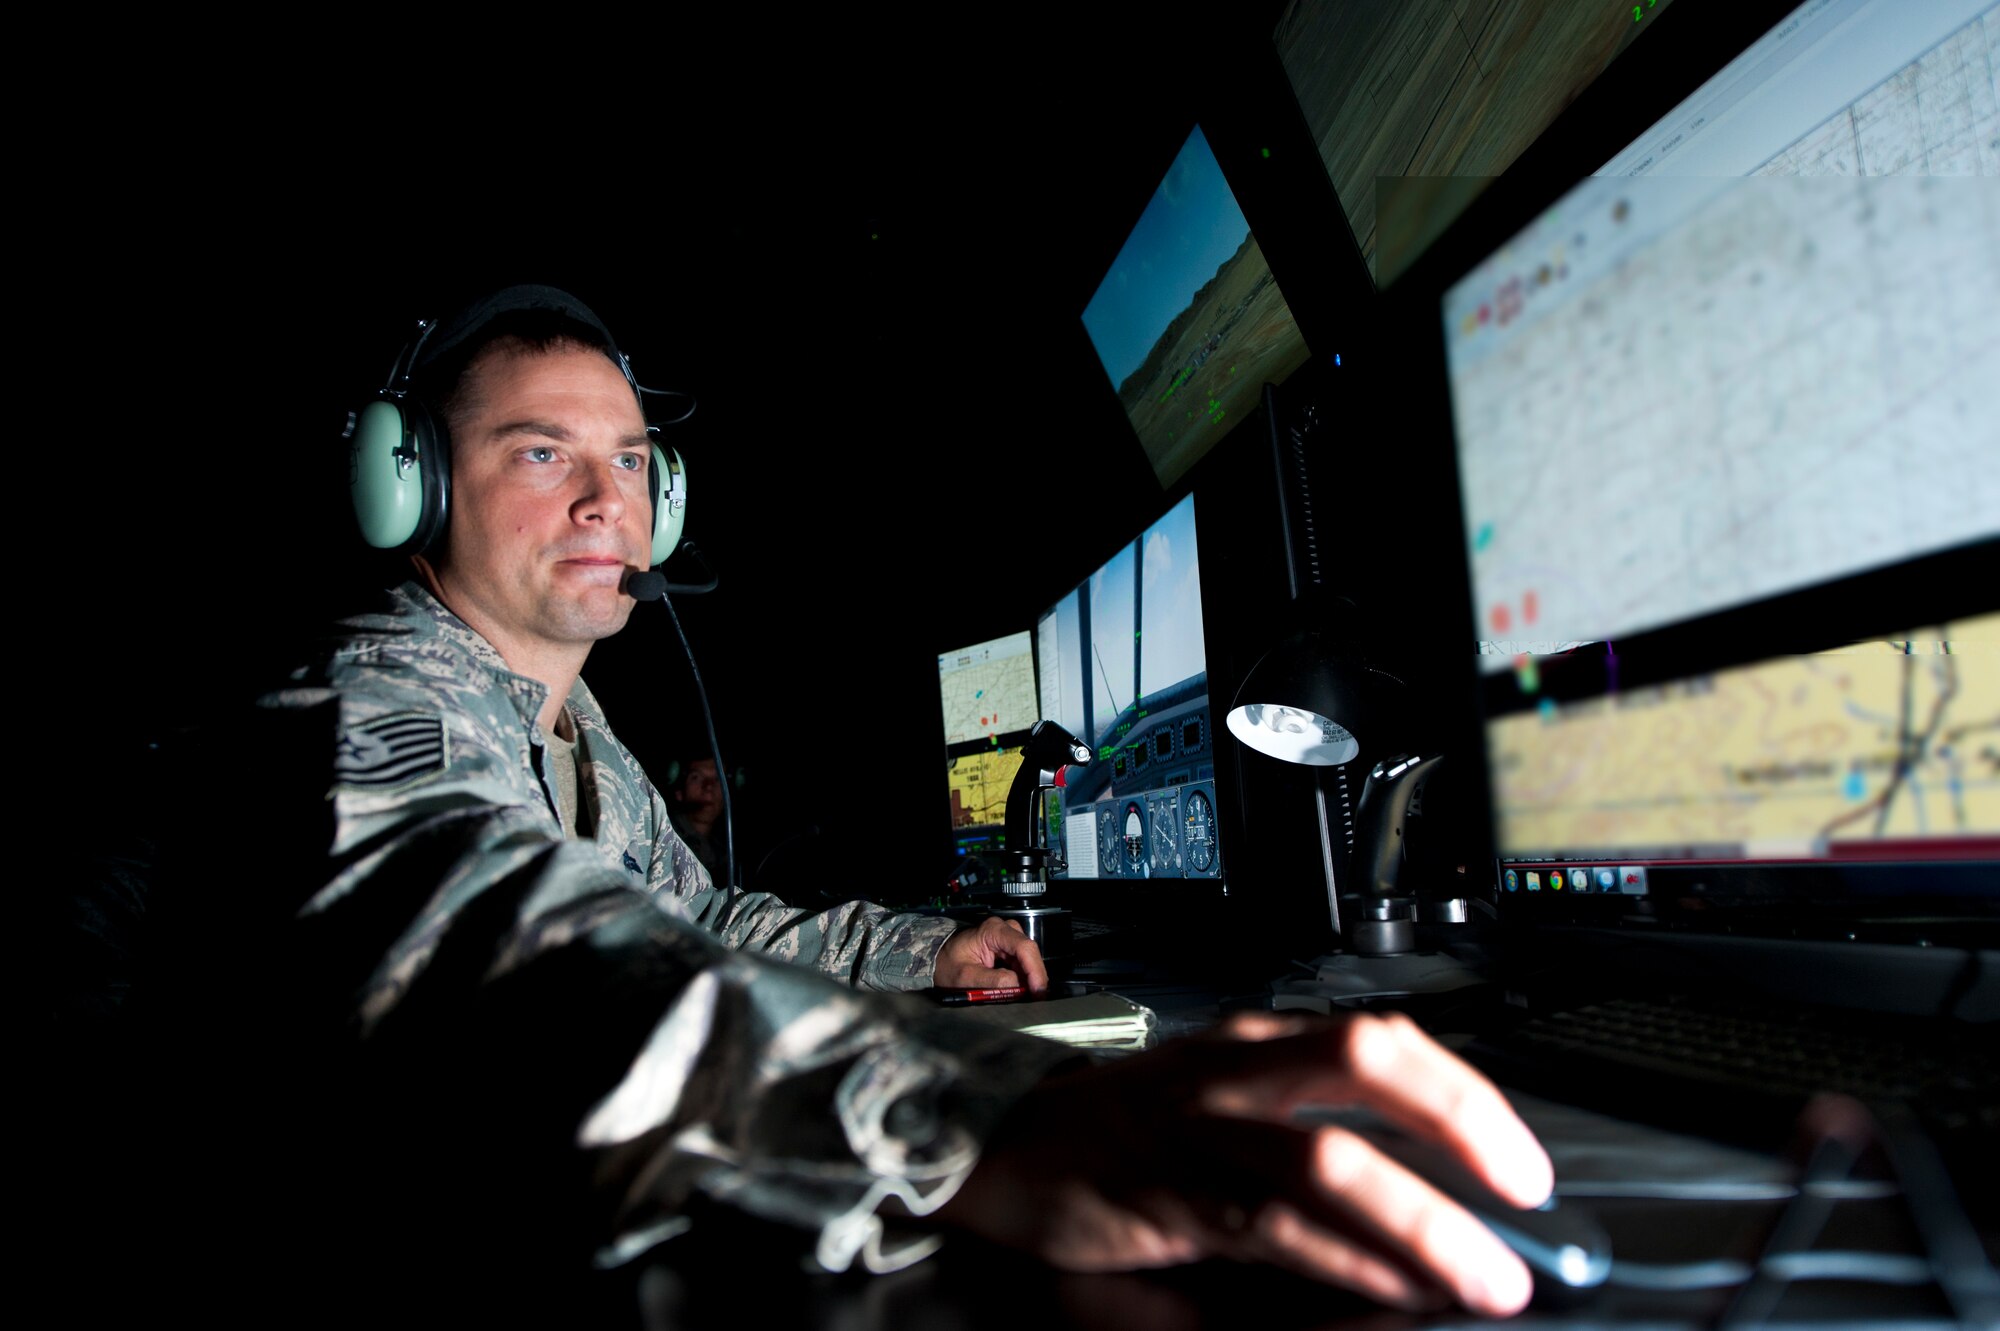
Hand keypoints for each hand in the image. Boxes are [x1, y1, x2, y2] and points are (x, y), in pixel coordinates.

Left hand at [934, 915, 1049, 992]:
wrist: (937, 959)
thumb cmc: (947, 965)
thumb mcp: (966, 977)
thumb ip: (992, 981)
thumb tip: (1017, 987)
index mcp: (993, 930)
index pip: (1024, 947)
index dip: (1035, 970)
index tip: (1038, 992)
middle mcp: (1005, 929)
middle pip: (1030, 954)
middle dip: (1034, 978)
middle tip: (1035, 1000)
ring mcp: (1007, 938)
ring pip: (1028, 960)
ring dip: (1029, 979)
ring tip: (1028, 999)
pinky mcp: (1008, 949)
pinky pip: (1022, 964)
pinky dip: (1023, 978)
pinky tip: (1021, 992)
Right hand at [938, 1010, 1551, 1317]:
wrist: (1014, 1150)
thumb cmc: (1132, 1134)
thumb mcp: (1228, 1106)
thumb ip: (1311, 1129)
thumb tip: (1430, 1187)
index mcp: (1260, 1044)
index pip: (1383, 1040)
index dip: (1465, 1097)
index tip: (1523, 1163)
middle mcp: (1236, 1069)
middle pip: (1365, 1061)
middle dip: (1459, 1123)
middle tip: (1523, 1193)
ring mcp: (1201, 1126)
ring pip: (1327, 1156)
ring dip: (1421, 1221)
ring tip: (1483, 1272)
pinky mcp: (1168, 1191)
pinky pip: (1273, 1226)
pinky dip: (1347, 1261)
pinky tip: (1393, 1288)